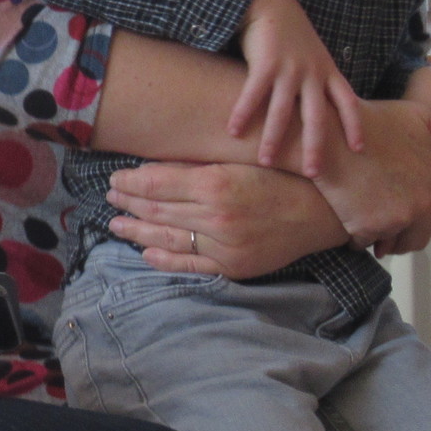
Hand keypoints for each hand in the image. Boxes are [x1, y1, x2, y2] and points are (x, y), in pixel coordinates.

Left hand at [104, 161, 348, 277]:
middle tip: (110, 197)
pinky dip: (163, 258)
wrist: (320, 213)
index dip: (130, 182)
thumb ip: (194, 168)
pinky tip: (145, 251)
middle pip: (157, 209)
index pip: (156, 184)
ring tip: (117, 223)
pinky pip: (189, 264)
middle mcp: (216, 217)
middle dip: (129, 203)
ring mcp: (223, 246)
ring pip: (167, 237)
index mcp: (216, 185)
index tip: (115, 178)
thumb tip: (149, 171)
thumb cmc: (279, 179)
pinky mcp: (232, 267)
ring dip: (136, 230)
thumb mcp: (236, 163)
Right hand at [233, 0, 366, 176]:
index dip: (355, 125)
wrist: (270, 1)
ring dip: (273, 137)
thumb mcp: (312, 54)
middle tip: (315, 173)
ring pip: (283, 111)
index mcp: (327, 71)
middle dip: (316, 146)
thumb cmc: (288, 31)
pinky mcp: (266, 63)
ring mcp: (290, 68)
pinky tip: (233, 130)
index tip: (360, 148)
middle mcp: (312, 73)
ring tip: (266, 160)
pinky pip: (253, 94)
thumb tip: (316, 105)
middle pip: (318, 116)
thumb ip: (316, 78)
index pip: (349, 103)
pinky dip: (243, 113)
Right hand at [310, 100, 430, 254]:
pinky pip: (367, 244)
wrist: (327, 131)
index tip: (418, 213)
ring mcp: (396, 219)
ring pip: (399, 244)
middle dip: (412, 233)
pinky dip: (361, 237)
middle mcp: (422, 204)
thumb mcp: (421, 117)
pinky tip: (351, 226)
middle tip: (396, 227)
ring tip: (375, 233)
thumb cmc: (370, 120)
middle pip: (424, 234)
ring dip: (389, 242)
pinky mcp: (368, 228)